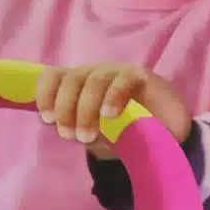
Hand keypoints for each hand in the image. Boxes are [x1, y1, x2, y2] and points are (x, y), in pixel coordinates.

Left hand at [34, 63, 192, 151]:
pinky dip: (113, 96)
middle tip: (69, 136)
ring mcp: (118, 73)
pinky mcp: (141, 76)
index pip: (54, 75)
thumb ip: (76, 128)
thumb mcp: (94, 133)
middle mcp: (95, 74)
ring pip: (95, 80)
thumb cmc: (122, 131)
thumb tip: (58, 126)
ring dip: (86, 109)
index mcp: (79, 84)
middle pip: (72, 78)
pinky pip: (124, 80)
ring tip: (87, 136)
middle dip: (65, 108)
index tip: (47, 119)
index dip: (45, 93)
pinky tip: (110, 115)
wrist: (164, 133)